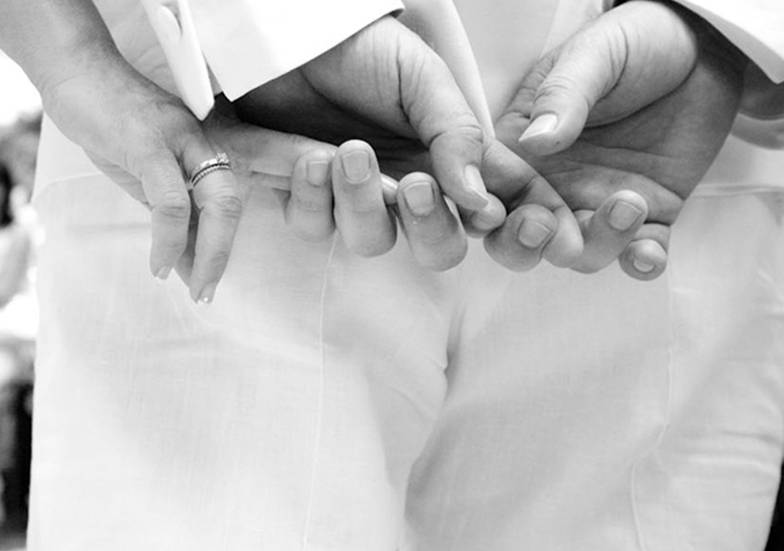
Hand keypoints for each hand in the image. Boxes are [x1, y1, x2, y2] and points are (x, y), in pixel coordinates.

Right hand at [38, 42, 247, 301]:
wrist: (75, 71)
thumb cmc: (109, 123)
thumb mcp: (144, 174)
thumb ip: (166, 214)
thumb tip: (181, 263)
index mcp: (205, 149)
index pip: (229, 201)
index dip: (222, 246)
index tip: (208, 281)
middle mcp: (202, 142)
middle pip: (234, 204)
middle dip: (223, 256)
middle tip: (208, 294)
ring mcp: (179, 140)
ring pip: (216, 202)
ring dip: (207, 255)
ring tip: (194, 288)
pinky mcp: (149, 142)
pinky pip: (171, 200)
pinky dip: (169, 240)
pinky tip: (159, 264)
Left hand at [236, 16, 585, 272]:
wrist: (289, 34)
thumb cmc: (362, 49)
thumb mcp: (422, 78)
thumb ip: (456, 136)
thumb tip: (479, 199)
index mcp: (450, 159)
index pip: (498, 206)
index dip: (522, 229)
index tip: (527, 228)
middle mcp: (409, 189)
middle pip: (439, 249)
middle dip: (432, 228)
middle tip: (415, 185)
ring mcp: (358, 200)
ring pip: (373, 243)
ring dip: (363, 203)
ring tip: (351, 150)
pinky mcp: (310, 200)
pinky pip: (315, 227)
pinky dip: (314, 196)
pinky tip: (312, 158)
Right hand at [497, 0, 745, 278]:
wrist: (705, 49)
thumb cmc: (636, 42)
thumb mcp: (594, 54)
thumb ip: (563, 96)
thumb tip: (535, 142)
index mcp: (520, 148)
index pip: (485, 188)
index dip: (484, 207)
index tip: (499, 209)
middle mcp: (549, 185)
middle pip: (516, 239)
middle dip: (525, 245)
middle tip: (548, 226)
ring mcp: (596, 204)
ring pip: (577, 254)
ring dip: (595, 244)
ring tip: (629, 202)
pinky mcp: (647, 217)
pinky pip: (636, 255)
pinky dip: (640, 263)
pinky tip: (648, 252)